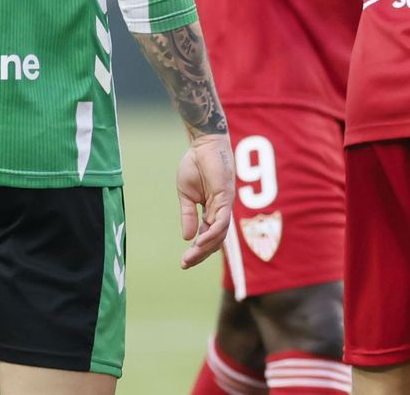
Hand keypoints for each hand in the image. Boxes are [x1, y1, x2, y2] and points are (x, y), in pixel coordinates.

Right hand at [177, 132, 233, 268]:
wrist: (202, 145)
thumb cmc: (195, 165)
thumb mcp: (186, 195)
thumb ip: (188, 215)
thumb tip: (187, 237)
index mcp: (211, 210)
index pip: (207, 236)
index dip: (197, 250)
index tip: (183, 262)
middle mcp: (221, 209)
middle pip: (215, 239)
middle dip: (201, 254)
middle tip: (185, 264)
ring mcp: (225, 203)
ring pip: (220, 233)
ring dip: (205, 247)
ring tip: (190, 257)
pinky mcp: (226, 196)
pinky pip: (221, 220)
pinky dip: (212, 233)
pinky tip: (199, 241)